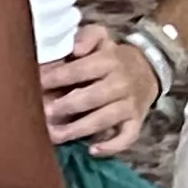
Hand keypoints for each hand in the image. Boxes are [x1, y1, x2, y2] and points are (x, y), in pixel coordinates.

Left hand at [40, 26, 160, 155]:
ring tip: (55, 135)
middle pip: (92, 97)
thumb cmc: (113, 56)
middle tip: (44, 113)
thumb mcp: (102, 37)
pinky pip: (127, 137)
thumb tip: (76, 49)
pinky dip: (111, 146)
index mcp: (109, 61)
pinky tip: (92, 150)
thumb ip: (88, 37)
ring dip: (79, 129)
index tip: (37, 83)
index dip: (58, 77)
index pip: (81, 70)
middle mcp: (121, 83)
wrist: (150, 69)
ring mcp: (130, 105)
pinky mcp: (137, 122)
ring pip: (104, 119)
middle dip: (67, 106)